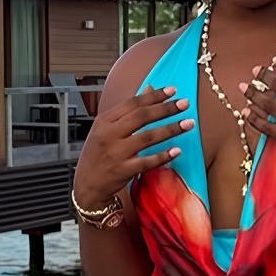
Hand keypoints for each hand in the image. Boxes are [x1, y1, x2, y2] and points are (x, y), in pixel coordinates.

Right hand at [73, 86, 194, 209]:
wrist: (87, 185)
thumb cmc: (98, 156)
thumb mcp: (106, 130)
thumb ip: (127, 112)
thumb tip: (149, 90)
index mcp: (104, 120)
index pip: (133, 103)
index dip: (154, 96)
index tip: (172, 91)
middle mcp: (109, 134)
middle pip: (142, 116)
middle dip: (166, 109)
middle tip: (185, 104)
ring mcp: (116, 153)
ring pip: (147, 137)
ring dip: (170, 129)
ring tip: (188, 124)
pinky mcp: (123, 170)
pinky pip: (147, 161)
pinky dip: (163, 156)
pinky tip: (177, 151)